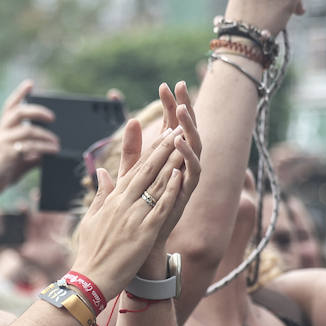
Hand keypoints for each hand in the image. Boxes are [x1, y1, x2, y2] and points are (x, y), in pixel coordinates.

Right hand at [0, 80, 60, 196]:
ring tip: (56, 143)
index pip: (9, 106)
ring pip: (27, 130)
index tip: (30, 84)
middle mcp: (0, 132)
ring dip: (45, 136)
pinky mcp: (7, 154)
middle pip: (18, 112)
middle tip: (52, 117)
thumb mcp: (18, 157)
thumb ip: (32, 151)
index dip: (19, 94)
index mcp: (1, 129)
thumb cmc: (2, 170)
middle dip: (37, 111)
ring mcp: (3, 142)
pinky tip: (53, 151)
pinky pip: (30, 146)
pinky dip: (44, 148)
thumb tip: (51, 149)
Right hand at [72, 130, 187, 296]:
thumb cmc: (91, 251)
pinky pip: (160, 207)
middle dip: (164, 149)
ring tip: (184, 144)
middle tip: (177, 129)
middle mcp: (124, 204)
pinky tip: (180, 175)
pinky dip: (170, 190)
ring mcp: (134, 217)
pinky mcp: (144, 232)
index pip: (135, 170)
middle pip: (147, 170)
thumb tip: (102, 172)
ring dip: (171, 162)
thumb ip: (101, 194)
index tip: (163, 135)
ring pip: (156, 184)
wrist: (90, 278)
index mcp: (113, 200)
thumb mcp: (92, 218)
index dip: (151, 151)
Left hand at [144, 83, 201, 243]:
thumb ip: (133, 149)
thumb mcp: (133, 173)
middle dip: (185, 107)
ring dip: (189, 127)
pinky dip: (188, 157)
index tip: (164, 85)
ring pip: (195, 147)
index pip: (172, 125)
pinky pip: (193, 172)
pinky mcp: (187, 194)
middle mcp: (182, 164)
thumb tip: (130, 121)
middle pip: (188, 129)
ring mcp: (186, 178)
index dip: (170, 105)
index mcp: (170, 157)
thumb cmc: (139, 207)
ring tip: (180, 110)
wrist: (142, 240)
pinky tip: (179, 142)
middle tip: (181, 85)